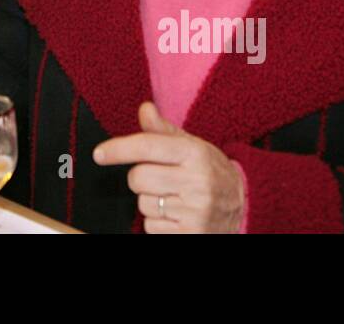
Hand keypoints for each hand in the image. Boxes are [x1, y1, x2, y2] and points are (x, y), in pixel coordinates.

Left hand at [93, 101, 245, 233]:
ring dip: (150, 202)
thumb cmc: (210, 171)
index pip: (147, 147)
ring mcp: (196, 211)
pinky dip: (157, 222)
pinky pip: (151, 227)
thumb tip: (144, 108)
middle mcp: (197, 181)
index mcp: (195, 153)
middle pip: (138, 178)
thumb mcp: (192, 145)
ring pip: (143, 204)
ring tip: (174, 197)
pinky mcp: (192, 234)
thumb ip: (163, 130)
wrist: (245, 205)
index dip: (118, 149)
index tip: (99, 154)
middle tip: (159, 178)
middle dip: (140, 178)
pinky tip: (177, 214)